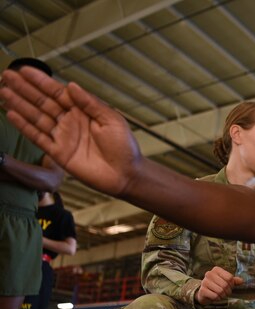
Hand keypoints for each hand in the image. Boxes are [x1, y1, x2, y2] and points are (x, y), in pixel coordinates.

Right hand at [1, 67, 141, 196]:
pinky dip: (24, 126)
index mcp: (83, 111)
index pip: (57, 93)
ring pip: (36, 117)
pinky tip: (11, 113)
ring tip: (2, 91)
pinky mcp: (58, 153)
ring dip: (19, 104)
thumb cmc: (124, 147)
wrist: (126, 174)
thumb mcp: (112, 120)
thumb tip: (71, 85)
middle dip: (24, 89)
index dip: (41, 81)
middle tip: (5, 75)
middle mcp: (70, 122)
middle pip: (42, 102)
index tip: (24, 70)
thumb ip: (91, 103)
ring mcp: (62, 137)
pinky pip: (38, 137)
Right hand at [195, 266, 242, 304]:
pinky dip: (217, 298)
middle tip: (225, 293)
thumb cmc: (217, 286)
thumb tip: (241, 281)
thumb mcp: (226, 282)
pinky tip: (215, 297)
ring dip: (223, 295)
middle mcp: (209, 274)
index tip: (229, 286)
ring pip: (220, 291)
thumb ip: (234, 280)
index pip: (229, 277)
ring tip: (221, 295)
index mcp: (216, 269)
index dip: (231, 284)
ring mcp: (204, 281)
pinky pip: (215, 296)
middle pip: (225, 284)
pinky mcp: (202, 290)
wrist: (204, 293)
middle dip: (227, 291)